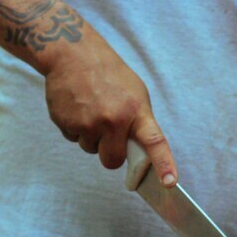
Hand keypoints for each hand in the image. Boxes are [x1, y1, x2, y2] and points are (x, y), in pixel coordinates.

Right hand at [41, 30, 177, 185]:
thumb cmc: (108, 74)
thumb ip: (137, 122)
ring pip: (90, 150)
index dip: (163, 164)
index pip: (154, 142)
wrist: (72, 54)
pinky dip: (74, 128)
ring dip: (90, 136)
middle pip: (111, 161)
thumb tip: (138, 152)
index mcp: (135, 111)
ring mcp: (88, 123)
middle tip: (106, 132)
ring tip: (89, 109)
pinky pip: (73, 139)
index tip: (169, 182)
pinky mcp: (66, 123)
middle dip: (108, 153)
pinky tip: (76, 107)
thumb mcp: (134, 92)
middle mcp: (113, 120)